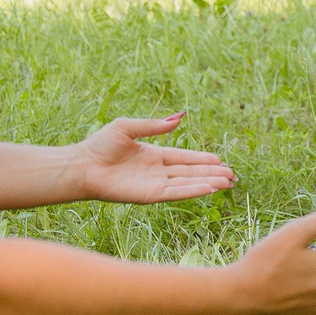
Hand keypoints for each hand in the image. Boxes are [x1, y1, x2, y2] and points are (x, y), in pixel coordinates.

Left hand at [68, 114, 236, 204]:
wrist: (83, 165)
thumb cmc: (100, 145)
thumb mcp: (128, 127)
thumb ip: (154, 125)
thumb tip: (178, 118)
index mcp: (153, 155)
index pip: (184, 158)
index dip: (202, 159)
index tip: (220, 160)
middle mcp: (157, 171)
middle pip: (190, 172)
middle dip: (212, 173)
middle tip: (232, 175)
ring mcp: (154, 184)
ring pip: (187, 184)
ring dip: (208, 183)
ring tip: (228, 183)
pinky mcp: (149, 196)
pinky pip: (175, 193)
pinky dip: (192, 191)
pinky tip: (208, 189)